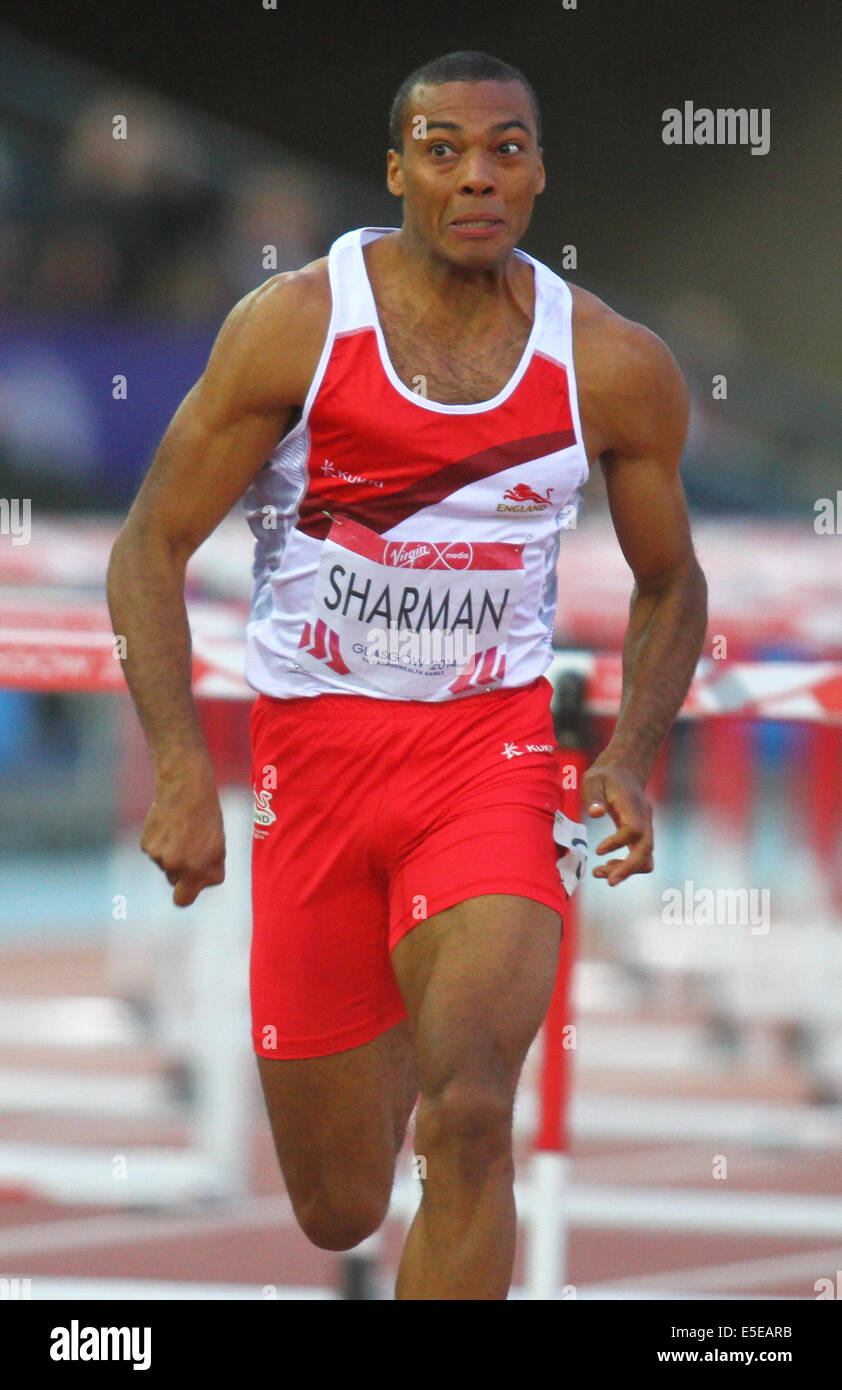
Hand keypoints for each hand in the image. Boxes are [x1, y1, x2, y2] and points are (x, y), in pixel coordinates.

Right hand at [140, 760, 225, 906]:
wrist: (185, 789)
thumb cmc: (207, 817)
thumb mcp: (218, 846)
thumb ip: (209, 870)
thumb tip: (198, 883)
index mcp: (197, 870)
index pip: (183, 900)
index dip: (186, 892)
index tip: (191, 883)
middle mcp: (175, 867)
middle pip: (175, 880)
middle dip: (182, 870)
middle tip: (192, 847)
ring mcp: (158, 856)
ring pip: (164, 864)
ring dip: (172, 852)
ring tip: (183, 831)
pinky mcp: (145, 844)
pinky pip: (154, 851)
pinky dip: (161, 842)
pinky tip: (170, 825)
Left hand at [582, 758, 653, 885]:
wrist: (624, 772)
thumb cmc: (605, 776)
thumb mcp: (594, 779)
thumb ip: (594, 796)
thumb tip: (596, 813)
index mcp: (632, 805)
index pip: (633, 829)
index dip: (618, 843)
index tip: (598, 851)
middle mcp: (644, 819)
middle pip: (646, 849)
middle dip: (627, 868)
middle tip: (604, 878)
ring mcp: (646, 827)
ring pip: (646, 857)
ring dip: (627, 870)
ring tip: (599, 873)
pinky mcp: (641, 835)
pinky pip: (641, 856)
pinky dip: (627, 866)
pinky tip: (608, 865)